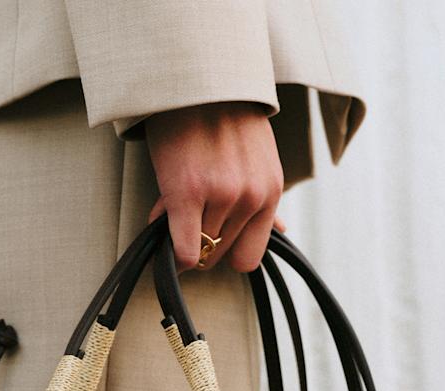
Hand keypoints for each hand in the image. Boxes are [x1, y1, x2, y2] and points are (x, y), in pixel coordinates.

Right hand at [145, 101, 284, 273]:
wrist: (197, 78)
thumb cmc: (225, 117)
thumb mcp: (259, 158)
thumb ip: (268, 199)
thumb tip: (284, 230)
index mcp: (270, 192)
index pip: (249, 257)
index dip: (225, 253)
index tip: (209, 240)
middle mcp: (251, 197)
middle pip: (219, 255)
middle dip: (199, 241)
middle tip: (185, 215)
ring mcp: (221, 195)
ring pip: (198, 249)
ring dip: (179, 233)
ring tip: (172, 203)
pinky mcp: (188, 193)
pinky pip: (183, 249)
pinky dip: (170, 252)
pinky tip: (159, 229)